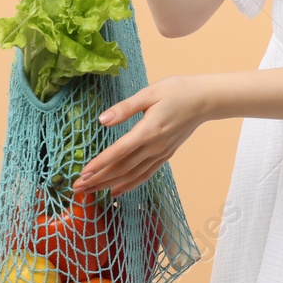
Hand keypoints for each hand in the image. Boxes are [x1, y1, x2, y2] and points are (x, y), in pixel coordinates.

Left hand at [73, 76, 209, 196]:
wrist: (205, 100)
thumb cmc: (177, 91)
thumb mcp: (149, 93)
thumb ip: (125, 108)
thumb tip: (102, 120)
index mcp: (149, 130)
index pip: (119, 152)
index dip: (100, 164)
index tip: (83, 173)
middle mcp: (155, 147)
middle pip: (122, 168)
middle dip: (99, 179)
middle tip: (78, 188)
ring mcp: (161, 153)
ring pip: (132, 175)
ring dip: (109, 184)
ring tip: (90, 192)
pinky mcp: (166, 155)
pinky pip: (145, 175)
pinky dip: (129, 185)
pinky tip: (116, 190)